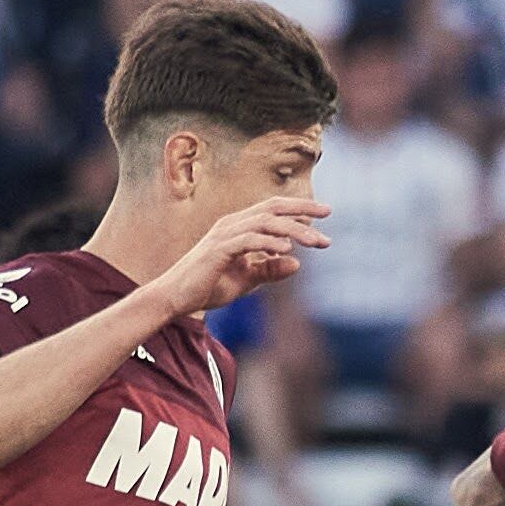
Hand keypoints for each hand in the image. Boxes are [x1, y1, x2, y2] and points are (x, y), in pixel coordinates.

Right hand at [150, 198, 330, 316]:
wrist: (176, 298)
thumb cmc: (208, 286)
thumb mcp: (247, 280)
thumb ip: (270, 270)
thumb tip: (298, 262)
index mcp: (239, 227)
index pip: (273, 210)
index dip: (299, 208)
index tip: (325, 214)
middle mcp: (232, 224)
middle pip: (272, 207)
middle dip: (302, 208)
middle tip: (328, 214)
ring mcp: (223, 235)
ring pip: (264, 222)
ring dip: (293, 229)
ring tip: (315, 240)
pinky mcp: (218, 250)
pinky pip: (248, 240)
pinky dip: (268, 242)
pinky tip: (287, 248)